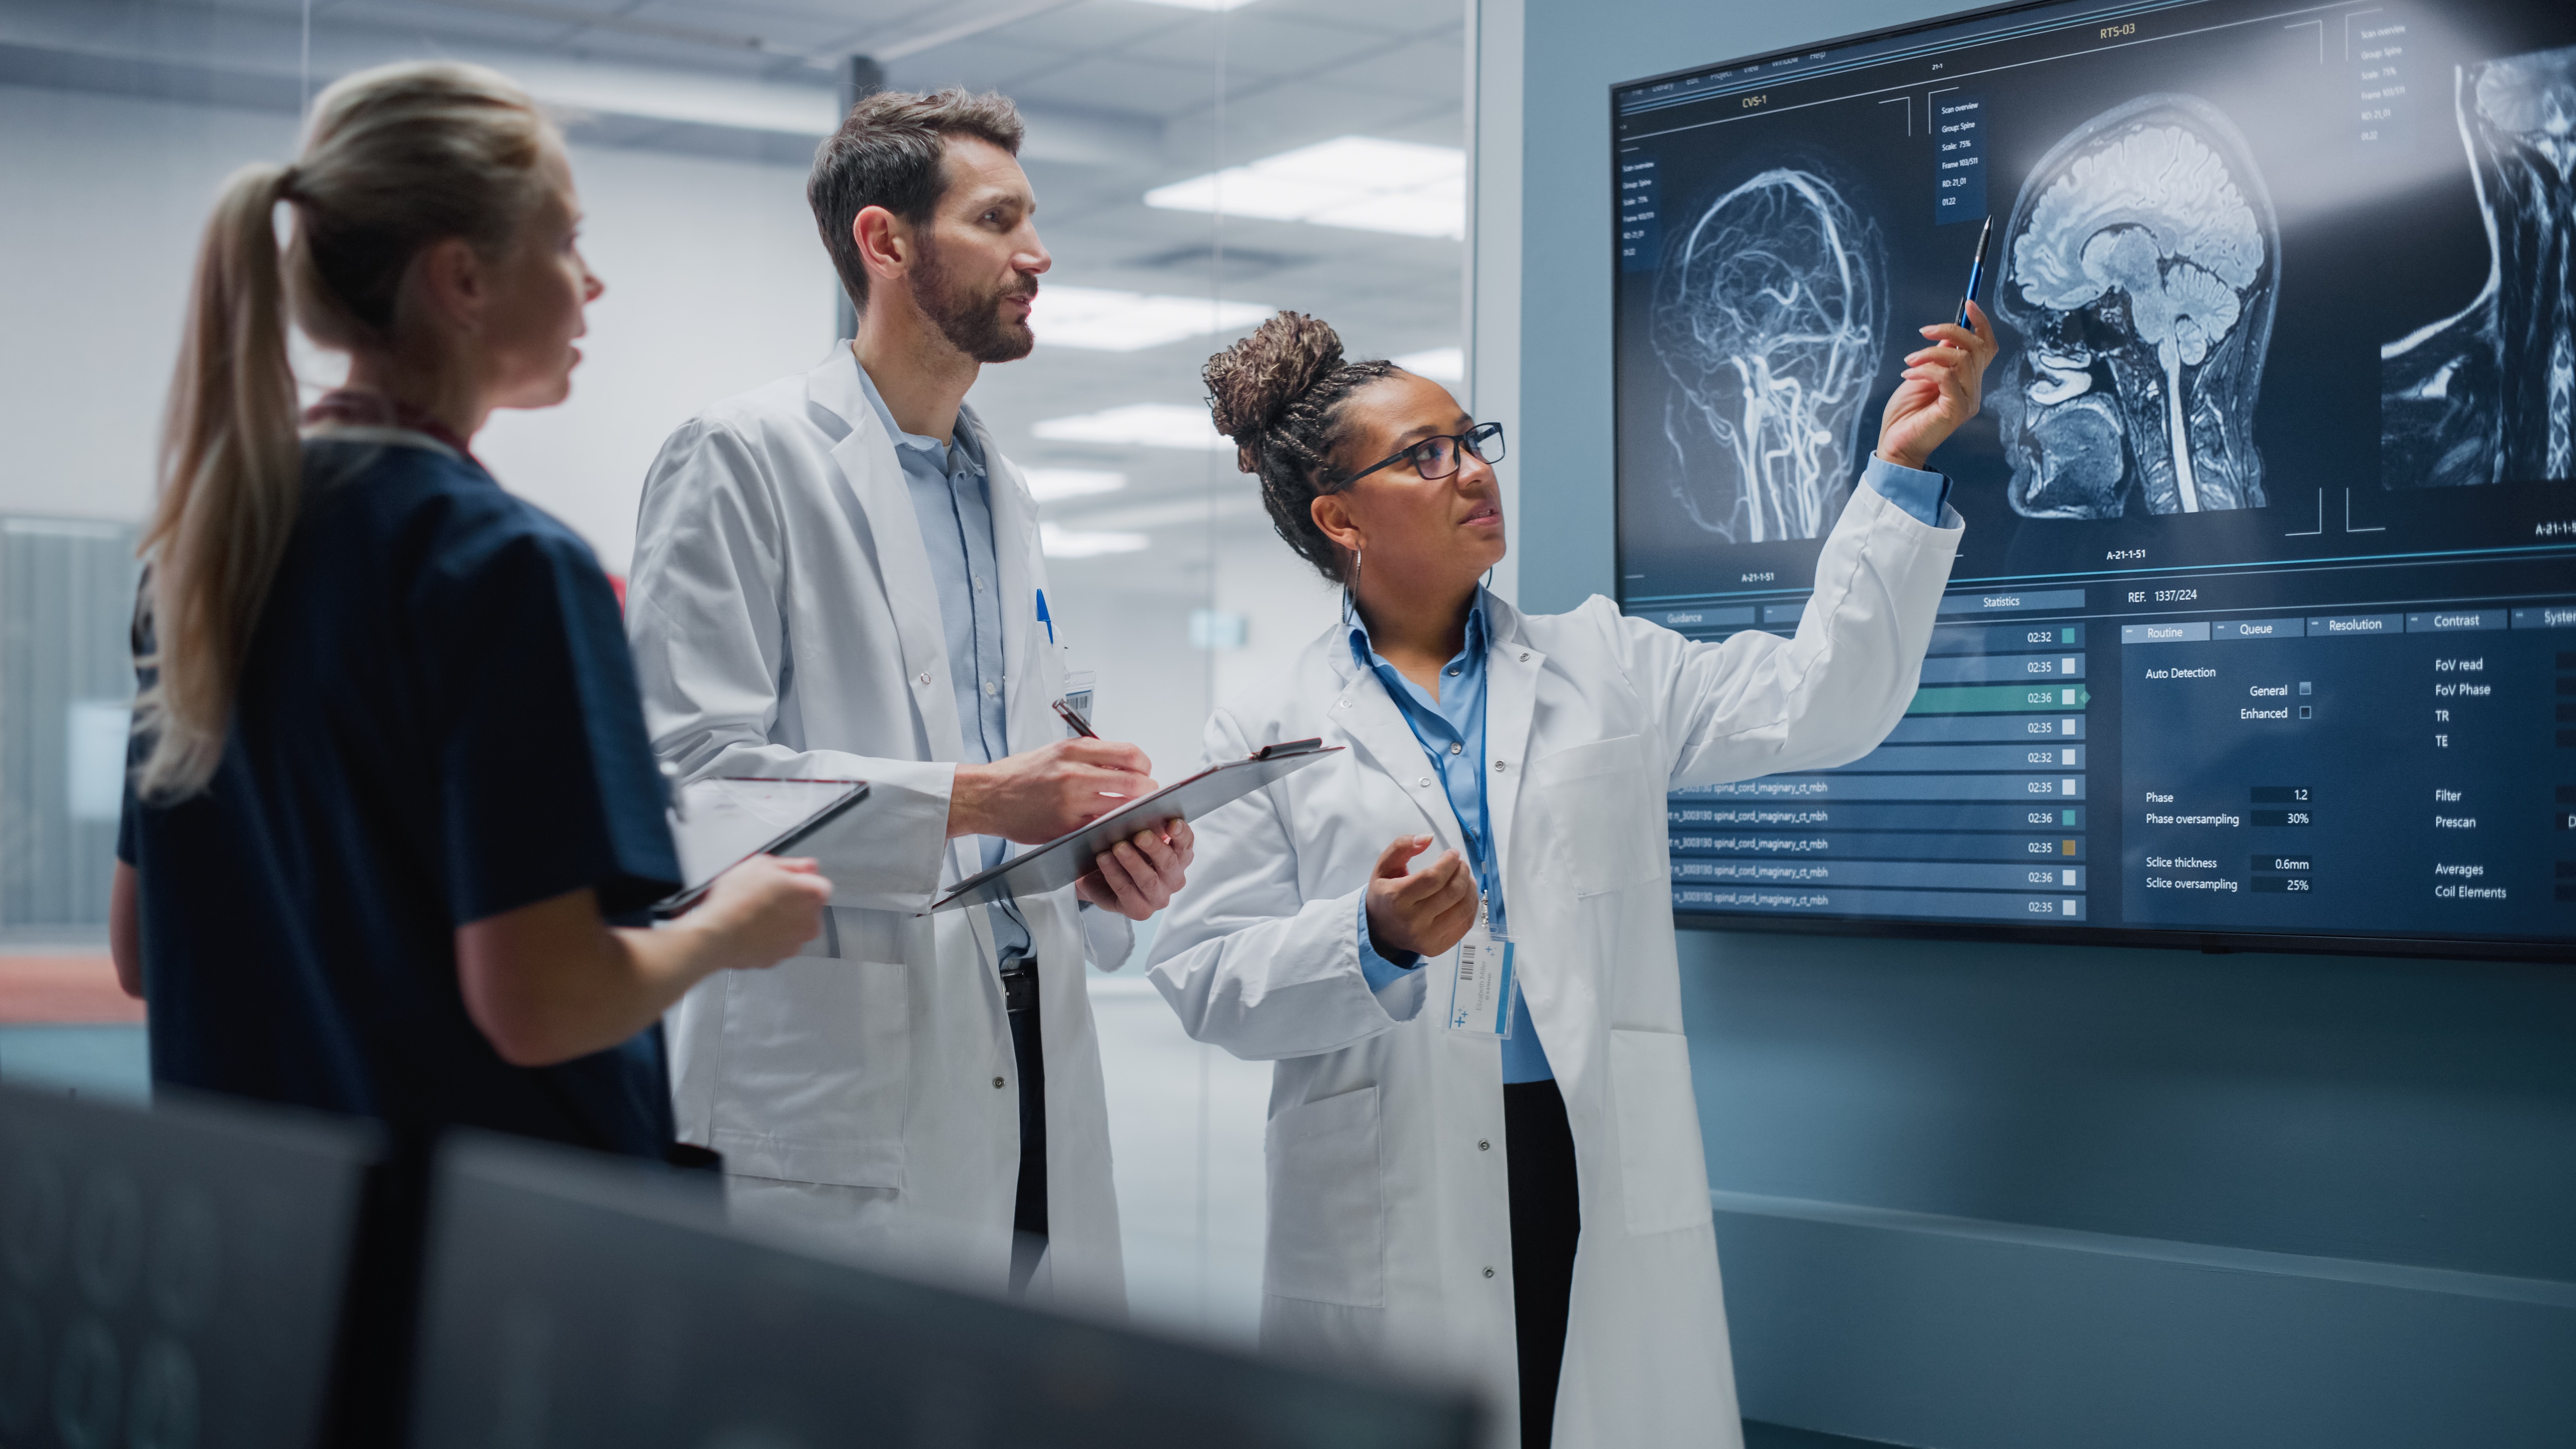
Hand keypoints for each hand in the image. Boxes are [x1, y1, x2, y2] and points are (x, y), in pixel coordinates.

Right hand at [687, 855, 832, 971]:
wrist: (716, 935)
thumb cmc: (736, 900)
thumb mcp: (762, 864)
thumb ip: (792, 865)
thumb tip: (808, 866)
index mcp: (812, 895)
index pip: (819, 884)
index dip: (799, 881)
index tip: (784, 881)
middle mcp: (810, 922)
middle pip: (807, 908)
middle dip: (792, 901)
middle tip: (766, 895)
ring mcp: (795, 943)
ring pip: (793, 927)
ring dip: (780, 921)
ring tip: (754, 913)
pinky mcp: (778, 958)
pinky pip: (777, 944)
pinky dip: (768, 938)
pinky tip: (750, 929)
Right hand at [951, 738, 1157, 843]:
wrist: (987, 796)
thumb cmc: (1020, 774)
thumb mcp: (1056, 752)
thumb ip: (1089, 756)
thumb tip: (1124, 764)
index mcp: (1074, 751)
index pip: (1130, 754)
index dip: (1145, 765)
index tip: (1145, 772)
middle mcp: (1075, 774)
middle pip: (1134, 783)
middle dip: (1148, 792)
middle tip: (1147, 796)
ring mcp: (1071, 803)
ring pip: (1121, 809)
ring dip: (1134, 813)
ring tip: (1134, 814)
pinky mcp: (1066, 827)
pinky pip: (1101, 828)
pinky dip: (1111, 828)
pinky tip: (1112, 827)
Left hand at [1075, 817, 1195, 919]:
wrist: (1098, 877)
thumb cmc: (1123, 851)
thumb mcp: (1134, 836)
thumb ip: (1144, 826)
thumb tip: (1141, 808)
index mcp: (1179, 857)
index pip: (1186, 843)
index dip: (1181, 833)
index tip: (1171, 822)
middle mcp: (1173, 879)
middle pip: (1169, 862)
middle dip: (1154, 847)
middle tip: (1140, 834)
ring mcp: (1158, 897)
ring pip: (1148, 879)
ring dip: (1132, 861)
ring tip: (1117, 847)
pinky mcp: (1140, 911)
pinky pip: (1127, 892)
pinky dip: (1114, 874)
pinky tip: (1103, 859)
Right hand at [1363, 834, 1477, 960]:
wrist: (1379, 930)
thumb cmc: (1384, 894)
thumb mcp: (1384, 866)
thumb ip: (1402, 847)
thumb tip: (1428, 837)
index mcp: (1396, 899)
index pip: (1433, 878)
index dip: (1449, 862)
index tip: (1453, 853)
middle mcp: (1412, 921)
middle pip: (1452, 893)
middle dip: (1463, 872)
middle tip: (1461, 864)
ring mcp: (1427, 938)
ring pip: (1464, 909)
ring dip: (1470, 888)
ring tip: (1465, 877)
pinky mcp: (1438, 947)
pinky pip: (1465, 924)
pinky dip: (1470, 905)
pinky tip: (1464, 895)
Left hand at [1875, 301, 1997, 471]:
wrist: (1895, 443)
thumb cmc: (1906, 412)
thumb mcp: (1922, 375)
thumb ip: (1939, 356)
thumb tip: (1948, 334)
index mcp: (1969, 379)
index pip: (1987, 347)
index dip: (1982, 323)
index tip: (1968, 303)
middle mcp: (1974, 389)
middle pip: (1977, 348)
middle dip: (1951, 331)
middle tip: (1923, 332)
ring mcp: (1968, 401)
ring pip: (1962, 360)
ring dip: (1930, 354)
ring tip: (1909, 362)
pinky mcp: (1957, 411)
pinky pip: (1947, 377)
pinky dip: (1925, 370)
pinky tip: (1908, 375)